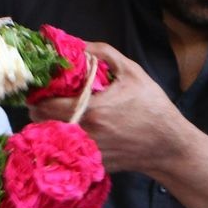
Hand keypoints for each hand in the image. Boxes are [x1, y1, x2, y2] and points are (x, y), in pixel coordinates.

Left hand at [29, 42, 186, 174]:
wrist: (169, 145)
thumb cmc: (153, 107)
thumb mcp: (133, 72)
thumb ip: (103, 53)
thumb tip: (78, 43)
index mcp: (91, 109)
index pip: (44, 105)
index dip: (38, 95)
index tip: (42, 87)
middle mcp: (85, 133)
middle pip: (41, 122)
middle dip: (40, 109)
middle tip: (48, 98)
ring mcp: (87, 152)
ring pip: (51, 138)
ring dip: (50, 124)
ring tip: (59, 113)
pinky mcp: (92, 163)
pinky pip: (68, 151)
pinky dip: (66, 140)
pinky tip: (76, 130)